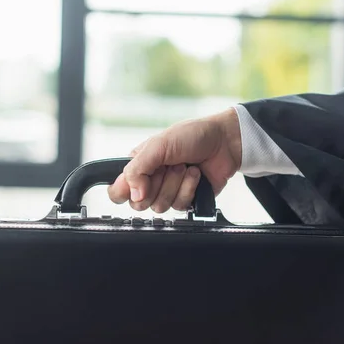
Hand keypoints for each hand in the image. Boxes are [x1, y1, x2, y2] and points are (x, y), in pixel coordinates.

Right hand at [107, 108, 242, 212]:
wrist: (224, 142)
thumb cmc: (191, 136)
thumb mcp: (159, 145)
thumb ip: (138, 168)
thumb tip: (134, 194)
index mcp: (138, 165)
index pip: (118, 190)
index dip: (126, 191)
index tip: (140, 183)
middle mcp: (150, 180)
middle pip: (138, 204)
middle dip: (156, 184)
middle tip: (167, 167)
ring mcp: (167, 191)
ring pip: (159, 207)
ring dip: (175, 184)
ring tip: (184, 167)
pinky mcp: (185, 199)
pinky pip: (179, 206)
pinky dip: (189, 188)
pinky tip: (195, 174)